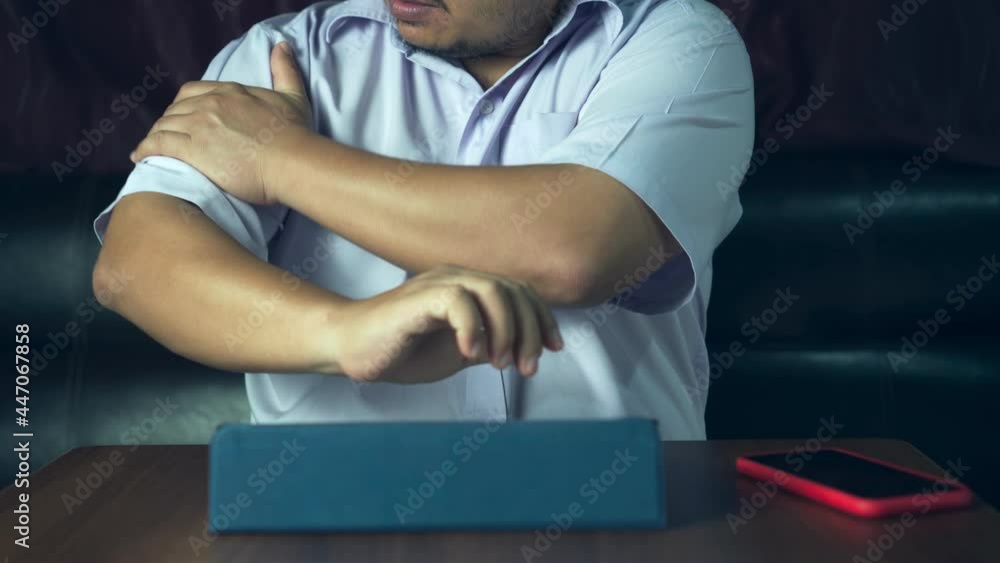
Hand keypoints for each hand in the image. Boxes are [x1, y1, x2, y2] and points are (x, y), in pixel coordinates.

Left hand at [130, 42, 311, 204]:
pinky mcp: (192, 149)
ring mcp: (199, 126)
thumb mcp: (293, 96)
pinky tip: (140, 156)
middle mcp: (209, 104)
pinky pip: (159, 144)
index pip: (193, 92)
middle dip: (168, 122)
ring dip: (155, 136)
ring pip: (164, 126)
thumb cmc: (294, 133)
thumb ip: (284, 70)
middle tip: (167, 138)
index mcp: (229, 91)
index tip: (182, 118)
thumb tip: (281, 46)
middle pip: (175, 110)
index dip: (183, 106)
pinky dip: (146, 148)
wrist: (290, 160)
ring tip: (151, 149)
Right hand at [332, 265, 563, 383]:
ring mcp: (438, 283)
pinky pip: (459, 301)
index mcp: (470, 288)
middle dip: (530, 332)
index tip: (554, 350)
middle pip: (515, 291)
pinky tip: (470, 355)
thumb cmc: (401, 350)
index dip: (543, 320)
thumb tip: (522, 349)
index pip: (521, 293)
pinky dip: (473, 330)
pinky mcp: (419, 297)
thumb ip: (490, 345)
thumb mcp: (459, 353)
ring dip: (506, 331)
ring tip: (498, 363)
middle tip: (525, 367)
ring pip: (494, 290)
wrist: (351, 349)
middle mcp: (458, 278)